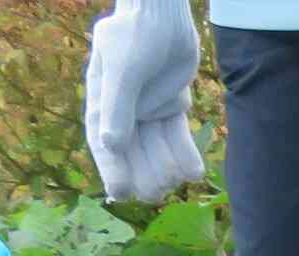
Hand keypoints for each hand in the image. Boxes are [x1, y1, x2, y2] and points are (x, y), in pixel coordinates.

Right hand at [83, 0, 206, 204]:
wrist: (163, 14)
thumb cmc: (134, 34)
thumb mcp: (122, 68)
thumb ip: (118, 106)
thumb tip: (111, 144)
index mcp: (102, 104)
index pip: (104, 145)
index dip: (113, 171)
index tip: (122, 194)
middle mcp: (123, 113)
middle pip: (133, 154)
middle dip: (145, 173)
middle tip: (160, 190)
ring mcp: (148, 112)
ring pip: (157, 149)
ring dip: (167, 166)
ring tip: (180, 177)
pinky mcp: (171, 107)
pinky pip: (177, 137)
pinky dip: (186, 154)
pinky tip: (196, 172)